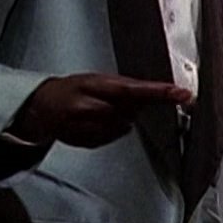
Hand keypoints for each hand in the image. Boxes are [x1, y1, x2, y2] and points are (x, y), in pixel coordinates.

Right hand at [11, 73, 190, 147]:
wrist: (41, 106)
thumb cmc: (75, 90)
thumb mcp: (99, 80)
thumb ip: (126, 87)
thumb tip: (159, 94)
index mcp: (95, 84)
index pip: (134, 88)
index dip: (159, 92)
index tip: (182, 94)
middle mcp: (86, 105)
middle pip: (128, 112)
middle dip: (132, 109)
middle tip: (122, 103)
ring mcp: (81, 125)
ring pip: (120, 128)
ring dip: (122, 121)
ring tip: (105, 112)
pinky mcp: (80, 141)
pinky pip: (108, 140)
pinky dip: (110, 133)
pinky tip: (97, 124)